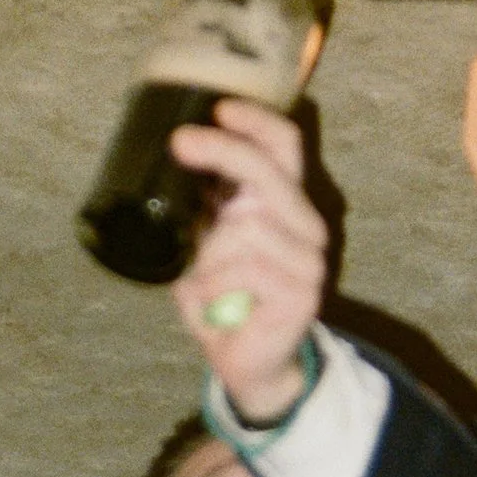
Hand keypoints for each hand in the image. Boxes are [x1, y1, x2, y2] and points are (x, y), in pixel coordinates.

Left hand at [168, 102, 328, 421]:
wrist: (249, 367)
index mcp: (283, 206)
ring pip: (247, 227)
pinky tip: (216, 304)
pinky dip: (217, 285)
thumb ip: (199, 216)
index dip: (257, 122)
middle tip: (182, 143)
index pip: (284, 148)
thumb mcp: (202, 251)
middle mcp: (305, 226)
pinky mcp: (303, 293)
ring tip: (203, 284)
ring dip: (209, 255)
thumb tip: (167, 175)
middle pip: (268, 173)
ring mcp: (308, 260)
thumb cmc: (224, 304)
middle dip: (223, 152)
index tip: (219, 109)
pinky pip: (246, 268)